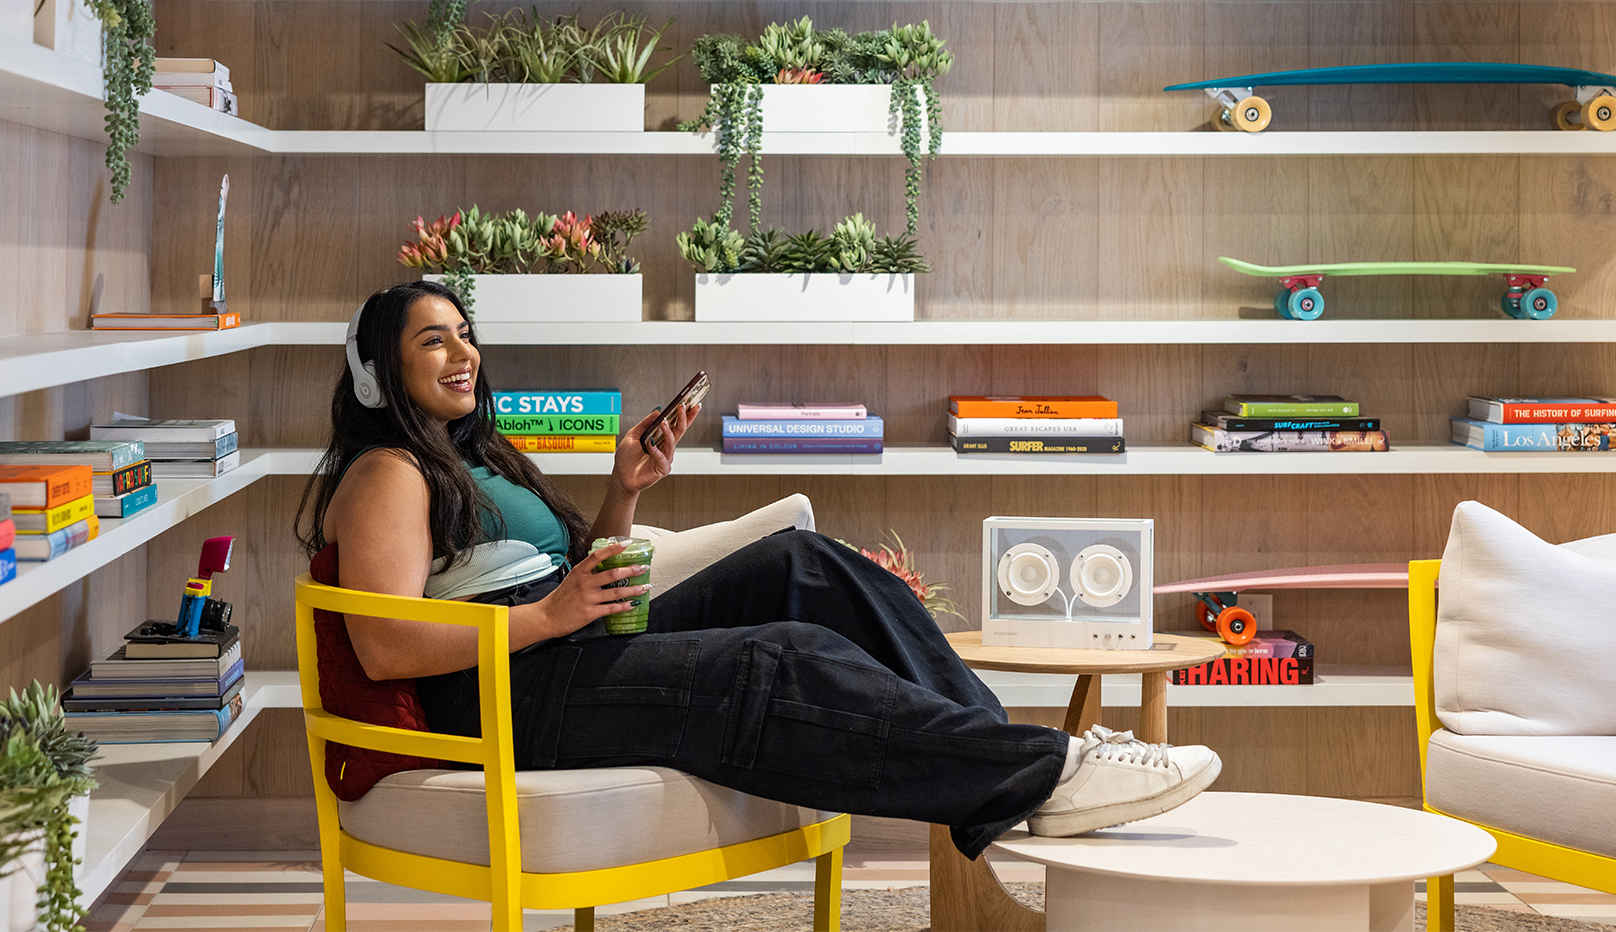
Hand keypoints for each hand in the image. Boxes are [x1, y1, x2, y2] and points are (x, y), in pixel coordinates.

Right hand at [533, 542, 651, 638]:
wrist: (546, 617)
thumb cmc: (560, 598)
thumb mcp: (571, 579)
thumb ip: (586, 573)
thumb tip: (604, 567)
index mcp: (579, 572)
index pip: (597, 556)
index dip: (613, 548)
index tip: (626, 544)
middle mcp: (584, 583)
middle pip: (612, 574)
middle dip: (631, 570)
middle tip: (644, 568)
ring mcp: (588, 598)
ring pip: (616, 592)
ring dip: (634, 589)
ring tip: (645, 587)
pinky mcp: (590, 613)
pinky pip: (612, 608)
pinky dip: (625, 606)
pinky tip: (633, 604)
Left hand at [611, 402, 700, 495]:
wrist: (620, 476)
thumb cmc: (627, 458)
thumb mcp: (633, 435)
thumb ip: (645, 423)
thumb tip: (658, 411)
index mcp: (661, 438)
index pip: (677, 424)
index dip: (686, 415)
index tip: (691, 402)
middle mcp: (666, 448)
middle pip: (679, 431)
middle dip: (683, 418)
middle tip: (683, 407)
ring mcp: (665, 458)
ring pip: (672, 443)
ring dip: (668, 431)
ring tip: (664, 422)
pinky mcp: (662, 469)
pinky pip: (662, 458)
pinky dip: (656, 450)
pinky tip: (651, 444)